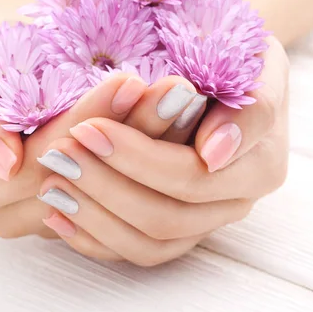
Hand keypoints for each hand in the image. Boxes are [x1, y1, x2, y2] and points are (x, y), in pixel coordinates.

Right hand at [0, 52, 201, 238]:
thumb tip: (5, 161)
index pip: (44, 157)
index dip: (91, 119)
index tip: (130, 81)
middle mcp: (12, 213)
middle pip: (87, 174)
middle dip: (134, 128)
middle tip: (176, 88)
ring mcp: (49, 216)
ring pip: (113, 186)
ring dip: (155, 141)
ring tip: (187, 99)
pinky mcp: (80, 213)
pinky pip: (123, 191)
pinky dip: (156, 154)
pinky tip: (187, 122)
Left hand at [36, 37, 288, 265]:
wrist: (232, 77)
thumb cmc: (240, 60)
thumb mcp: (255, 62)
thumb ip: (247, 108)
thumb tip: (212, 154)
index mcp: (259, 164)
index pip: (192, 176)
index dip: (137, 158)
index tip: (89, 128)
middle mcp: (235, 202)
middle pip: (167, 216)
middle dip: (106, 184)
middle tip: (61, 150)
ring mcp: (206, 222)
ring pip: (149, 242)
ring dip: (95, 215)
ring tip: (52, 181)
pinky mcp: (180, 232)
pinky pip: (136, 251)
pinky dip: (94, 238)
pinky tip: (59, 213)